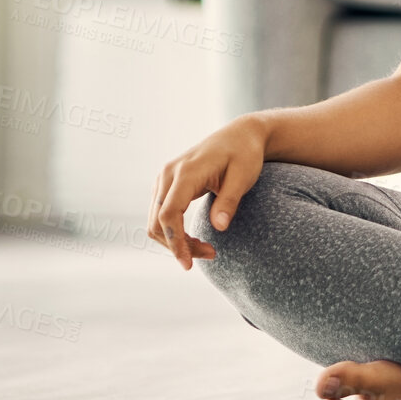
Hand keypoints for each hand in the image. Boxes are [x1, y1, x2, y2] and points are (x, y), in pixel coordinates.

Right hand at [148, 117, 267, 270]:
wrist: (240, 135)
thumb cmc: (245, 154)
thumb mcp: (244, 176)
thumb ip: (230, 201)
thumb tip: (219, 227)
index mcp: (186, 172)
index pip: (169, 214)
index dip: (175, 242)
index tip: (188, 264)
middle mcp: (168, 173)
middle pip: (158, 221)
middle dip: (178, 245)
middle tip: (210, 254)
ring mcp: (164, 177)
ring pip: (155, 220)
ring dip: (175, 240)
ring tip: (206, 249)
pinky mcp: (166, 183)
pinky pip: (160, 213)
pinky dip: (173, 230)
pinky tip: (194, 238)